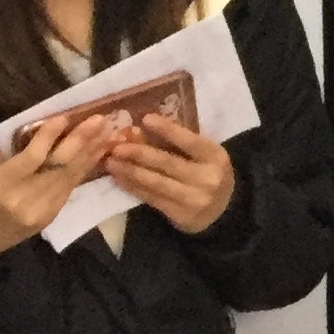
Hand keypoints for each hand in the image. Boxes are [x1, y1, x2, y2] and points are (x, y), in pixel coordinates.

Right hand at [0, 111, 124, 264]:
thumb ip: (4, 156)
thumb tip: (35, 135)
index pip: (32, 157)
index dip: (50, 136)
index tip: (65, 116)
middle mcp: (22, 199)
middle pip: (58, 166)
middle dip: (81, 141)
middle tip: (99, 120)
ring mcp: (39, 211)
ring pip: (69, 177)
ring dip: (90, 154)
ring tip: (107, 133)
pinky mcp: (49, 218)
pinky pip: (69, 189)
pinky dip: (83, 170)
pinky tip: (95, 155)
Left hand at [105, 113, 239, 234]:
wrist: (222, 211)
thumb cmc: (208, 173)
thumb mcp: (204, 156)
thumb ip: (181, 143)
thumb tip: (144, 126)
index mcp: (215, 157)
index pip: (189, 141)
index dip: (168, 129)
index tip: (145, 118)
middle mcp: (207, 178)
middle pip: (168, 163)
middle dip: (139, 154)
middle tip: (117, 147)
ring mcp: (194, 198)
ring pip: (156, 183)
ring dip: (130, 172)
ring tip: (111, 162)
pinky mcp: (181, 215)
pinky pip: (152, 198)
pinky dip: (133, 187)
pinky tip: (120, 179)